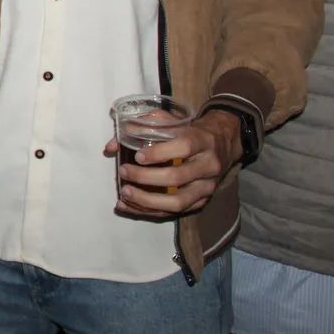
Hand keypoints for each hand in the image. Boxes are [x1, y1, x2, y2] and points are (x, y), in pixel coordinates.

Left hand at [104, 109, 242, 217]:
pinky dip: (149, 211)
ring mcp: (206, 187)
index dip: (159, 153)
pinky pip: (175, 212)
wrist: (222, 143)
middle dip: (146, 178)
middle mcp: (208, 165)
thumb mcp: (169, 121)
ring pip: (178, 202)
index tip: (138, 156)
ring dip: (147, 201)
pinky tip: (129, 206)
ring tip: (124, 193)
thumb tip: (111, 147)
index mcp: (201, 140)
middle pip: (177, 177)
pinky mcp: (202, 201)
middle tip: (123, 172)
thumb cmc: (188, 131)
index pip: (184, 147)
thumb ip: (139, 127)